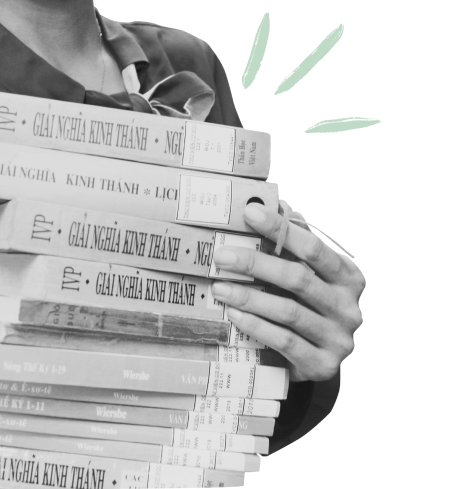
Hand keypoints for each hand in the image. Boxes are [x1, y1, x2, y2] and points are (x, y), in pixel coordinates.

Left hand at [211, 199, 364, 381]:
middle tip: (222, 255)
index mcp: (349, 277)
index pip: (313, 248)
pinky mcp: (323, 365)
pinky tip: (234, 314)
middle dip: (255, 264)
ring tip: (219, 287)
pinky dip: (256, 326)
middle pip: (297, 278)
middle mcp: (349, 308)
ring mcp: (339, 339)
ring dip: (249, 297)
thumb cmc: (309, 304)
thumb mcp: (309, 273)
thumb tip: (277, 203)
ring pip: (288, 312)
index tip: (249, 213)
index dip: (281, 229)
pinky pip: (284, 341)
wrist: (322, 357)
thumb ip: (295, 243)